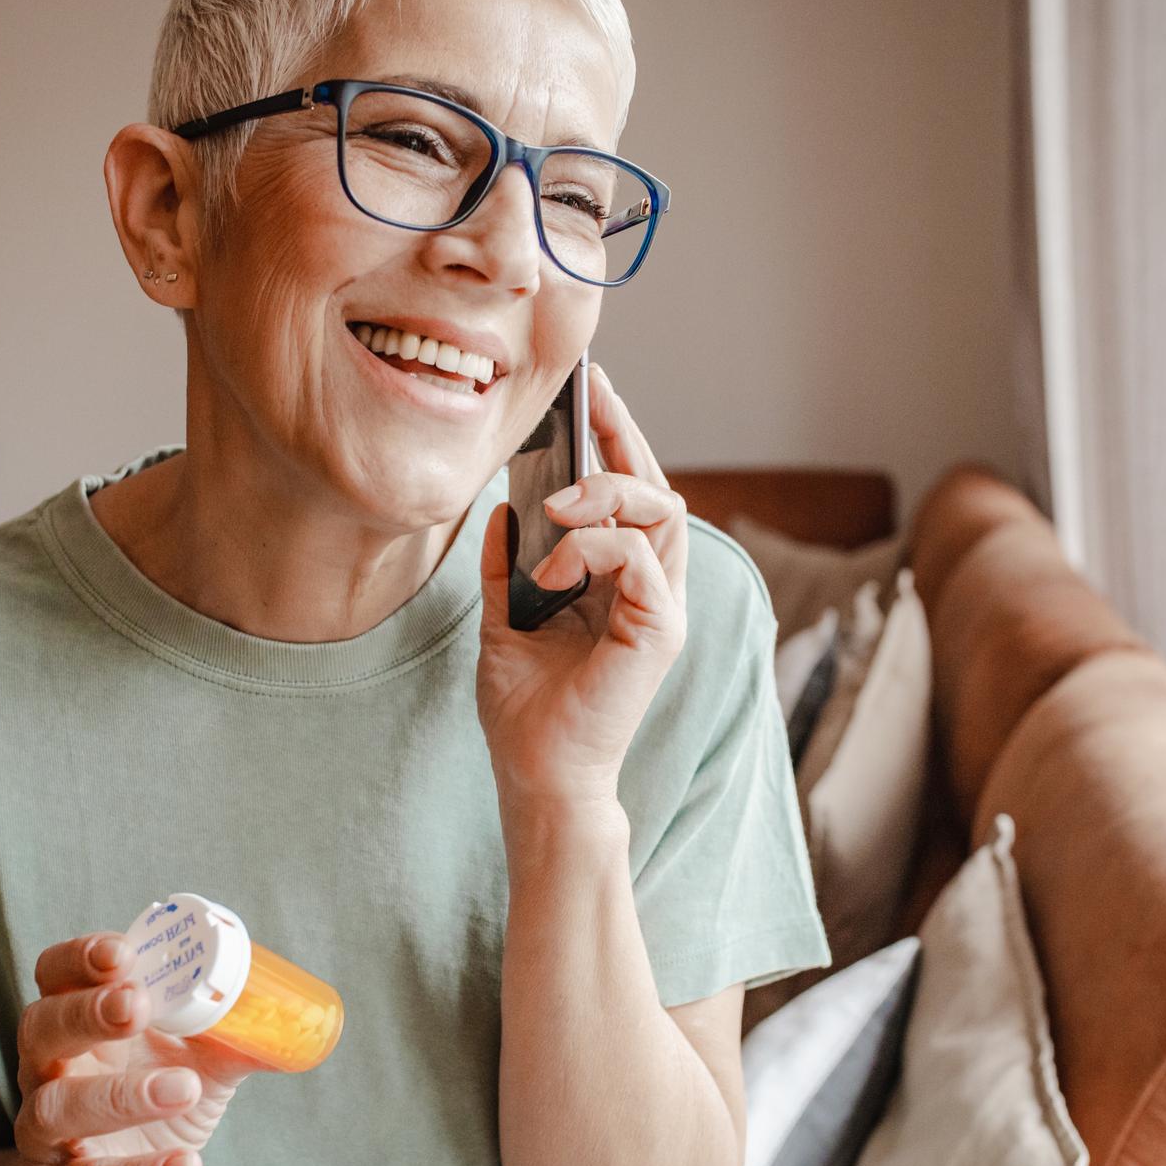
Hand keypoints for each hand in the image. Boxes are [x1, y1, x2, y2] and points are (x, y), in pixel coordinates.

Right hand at [12, 932, 263, 1165]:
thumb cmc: (149, 1114)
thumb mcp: (194, 1065)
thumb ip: (229, 1035)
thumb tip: (288, 1013)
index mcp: (77, 1026)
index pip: (56, 975)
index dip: (80, 958)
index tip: (124, 952)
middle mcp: (47, 1075)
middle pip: (41, 1029)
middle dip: (86, 1013)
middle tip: (136, 1005)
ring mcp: (46, 1140)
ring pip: (55, 1109)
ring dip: (120, 1094)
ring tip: (185, 1088)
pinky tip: (187, 1164)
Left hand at [477, 361, 688, 813]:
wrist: (537, 774)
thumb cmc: (527, 709)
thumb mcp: (502, 618)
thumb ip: (508, 565)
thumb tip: (503, 506)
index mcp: (620, 582)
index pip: (631, 495)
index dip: (617, 439)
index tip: (591, 392)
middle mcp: (651, 588)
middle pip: (658, 488)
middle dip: (625, 434)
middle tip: (591, 395)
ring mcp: (661, 608)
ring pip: (662, 510)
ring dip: (605, 493)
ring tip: (556, 503)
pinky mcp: (659, 631)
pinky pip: (638, 558)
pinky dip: (592, 549)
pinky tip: (551, 572)